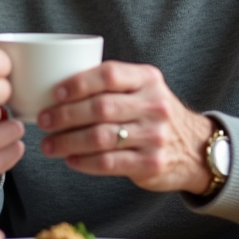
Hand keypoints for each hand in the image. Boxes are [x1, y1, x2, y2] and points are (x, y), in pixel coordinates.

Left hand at [36, 61, 214, 193]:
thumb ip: (111, 83)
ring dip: (68, 142)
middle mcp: (154, 105)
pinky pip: (110, 163)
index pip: (109, 74)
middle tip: (43, 121)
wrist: (195, 148)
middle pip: (101, 108)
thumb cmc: (154, 113)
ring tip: (49, 145)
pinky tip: (70, 160)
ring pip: (101, 138)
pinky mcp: (151, 164)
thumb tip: (56, 88)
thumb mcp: (143, 87)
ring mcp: (155, 136)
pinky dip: (85, 162)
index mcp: (147, 79)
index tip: (55, 93)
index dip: (79, 83)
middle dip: (65, 115)